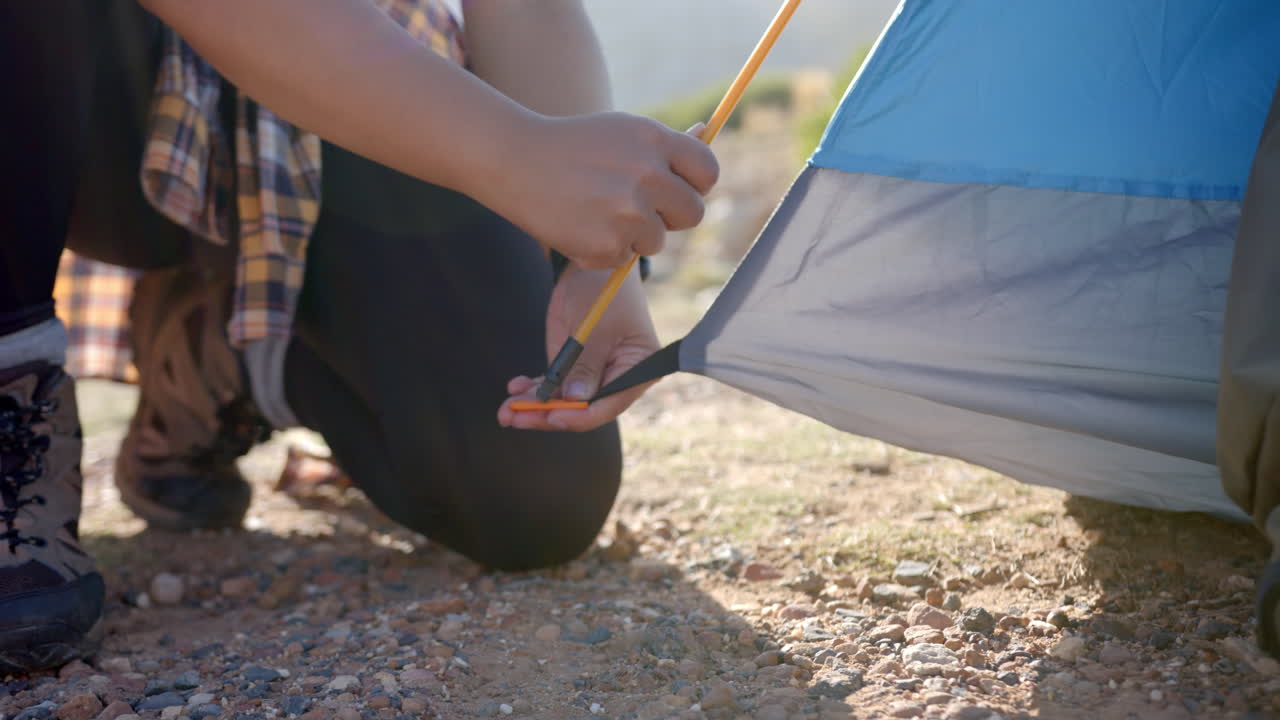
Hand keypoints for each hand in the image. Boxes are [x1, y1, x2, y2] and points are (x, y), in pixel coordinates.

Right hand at [495, 117, 717, 268]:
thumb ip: (664, 144)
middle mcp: (647, 175)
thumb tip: (706, 133)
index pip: (708, 171)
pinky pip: (625, 258)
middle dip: (671, 216)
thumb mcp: (621, 131)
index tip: (681, 189)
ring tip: (597, 211)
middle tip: (638, 208)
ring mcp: (628, 213)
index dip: (697, 184)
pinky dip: (605, 249)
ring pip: (657, 241)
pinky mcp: (608, 244)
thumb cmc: (573, 145)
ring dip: (634, 234)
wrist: (515, 160)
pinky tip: (580, 225)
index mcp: (655, 140)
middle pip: (693, 213)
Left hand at [498, 264, 658, 430]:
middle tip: (516, 417)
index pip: (609, 404)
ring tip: (505, 411)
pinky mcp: (573, 367)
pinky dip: (534, 391)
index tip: (551, 416)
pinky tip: (515, 388)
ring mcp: (594, 374)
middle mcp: (618, 378)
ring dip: (534, 407)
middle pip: (583, 409)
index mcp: (639, 369)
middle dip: (547, 415)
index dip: (579, 415)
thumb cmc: (603, 290)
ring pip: (564, 402)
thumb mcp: (594, 326)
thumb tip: (575, 400)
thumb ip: (586, 365)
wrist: (592, 266)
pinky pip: (553, 387)